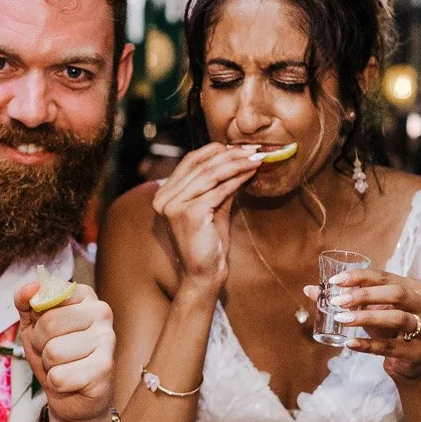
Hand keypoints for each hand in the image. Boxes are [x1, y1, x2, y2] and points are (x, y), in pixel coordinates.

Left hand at [16, 279, 115, 421]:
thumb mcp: (33, 325)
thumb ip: (26, 302)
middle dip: (40, 345)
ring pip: (53, 352)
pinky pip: (60, 376)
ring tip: (63, 367)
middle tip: (53, 353)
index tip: (46, 329)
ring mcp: (107, 339)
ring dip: (49, 366)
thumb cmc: (55, 357)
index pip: (46, 296)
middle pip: (48, 324)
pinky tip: (72, 381)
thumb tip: (29, 288)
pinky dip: (56, 383)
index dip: (36, 319)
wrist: (73, 397)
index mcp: (84, 295)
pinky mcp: (105, 367)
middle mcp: (101, 312)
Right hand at [151, 143, 263, 291]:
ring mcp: (174, 206)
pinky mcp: (189, 214)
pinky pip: (218, 190)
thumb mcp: (214, 206)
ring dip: (237, 164)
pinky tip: (251, 174)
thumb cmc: (209, 243)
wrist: (204, 274)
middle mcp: (164, 198)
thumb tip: (239, 159)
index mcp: (164, 193)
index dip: (216, 150)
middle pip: (202, 165)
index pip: (191, 161)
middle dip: (231, 154)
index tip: (241, 146)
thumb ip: (219, 184)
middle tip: (254, 149)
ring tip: (256, 159)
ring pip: (211, 174)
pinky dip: (237, 180)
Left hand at [305, 269, 420, 379]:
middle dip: (364, 295)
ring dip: (366, 317)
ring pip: (397, 318)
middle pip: (396, 293)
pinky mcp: (418, 352)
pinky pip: (391, 346)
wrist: (409, 365)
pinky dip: (368, 344)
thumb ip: (345, 300)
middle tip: (337, 301)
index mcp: (414, 288)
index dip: (360, 277)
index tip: (334, 281)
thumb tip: (309, 290)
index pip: (385, 276)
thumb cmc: (389, 331)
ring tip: (342, 319)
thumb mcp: (370, 312)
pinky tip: (350, 343)